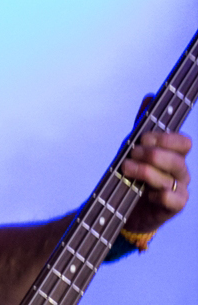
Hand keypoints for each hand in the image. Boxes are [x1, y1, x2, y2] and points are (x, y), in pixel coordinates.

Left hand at [121, 97, 190, 233]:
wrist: (121, 207)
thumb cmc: (132, 175)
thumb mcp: (133, 147)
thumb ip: (143, 124)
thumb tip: (150, 97)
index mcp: (173, 154)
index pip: (182, 142)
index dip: (165, 138)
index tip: (143, 137)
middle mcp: (179, 171)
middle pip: (177, 159)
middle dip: (152, 154)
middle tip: (131, 154)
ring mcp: (179, 189)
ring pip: (170, 178)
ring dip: (146, 172)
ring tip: (126, 169)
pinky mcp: (174, 207)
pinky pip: (174, 200)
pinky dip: (159, 195)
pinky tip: (146, 194)